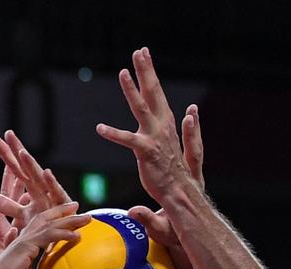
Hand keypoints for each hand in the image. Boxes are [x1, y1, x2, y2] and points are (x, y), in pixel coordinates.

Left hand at [0, 130, 73, 225]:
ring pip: (40, 177)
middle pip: (26, 166)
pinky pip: (56, 193)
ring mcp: (52, 194)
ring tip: (21, 152)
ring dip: (31, 165)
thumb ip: (9, 206)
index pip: (16, 168)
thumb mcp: (24, 215)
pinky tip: (46, 172)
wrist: (69, 237)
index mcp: (32, 187)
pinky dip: (51, 183)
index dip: (7, 154)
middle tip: (7, 134)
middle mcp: (42, 187)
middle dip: (17, 150)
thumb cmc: (49, 223)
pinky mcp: (63, 205)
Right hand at [0, 203, 88, 268]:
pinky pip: (48, 235)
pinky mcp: (25, 246)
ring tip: (86, 217)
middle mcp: (24, 242)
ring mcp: (24, 242)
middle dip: (63, 212)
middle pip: (46, 220)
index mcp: (24, 251)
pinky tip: (76, 235)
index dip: (54, 223)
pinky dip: (63, 233)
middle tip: (78, 208)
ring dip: (69, 219)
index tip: (69, 220)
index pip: (41, 230)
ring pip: (50, 224)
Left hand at [95, 48, 203, 206]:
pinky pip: (128, 140)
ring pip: (142, 108)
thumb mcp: (173, 152)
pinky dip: (114, 134)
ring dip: (133, 89)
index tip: (144, 55)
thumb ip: (175, 134)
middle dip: (146, 70)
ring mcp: (155, 138)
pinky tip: (100, 128)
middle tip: (140, 51)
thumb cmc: (175, 175)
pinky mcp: (147, 153)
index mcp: (167, 125)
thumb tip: (190, 113)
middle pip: (153, 93)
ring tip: (124, 71)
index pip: (157, 94)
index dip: (150, 73)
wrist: (182, 195)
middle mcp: (163, 127)